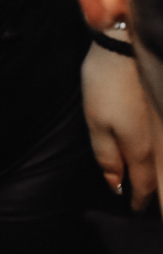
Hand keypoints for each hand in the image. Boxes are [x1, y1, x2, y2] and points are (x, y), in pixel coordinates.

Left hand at [81, 41, 159, 209]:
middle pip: (161, 175)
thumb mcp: (96, 124)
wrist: (126, 42)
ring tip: (154, 182)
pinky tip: (158, 152)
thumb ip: (108, 157)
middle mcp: (160, 143)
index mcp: (141, 150)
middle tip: (150, 202)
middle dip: (156, 191)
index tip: (136, 210)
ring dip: (161, 173)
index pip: (144, 186)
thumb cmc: (106, 84)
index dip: (139, 200)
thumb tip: (117, 186)